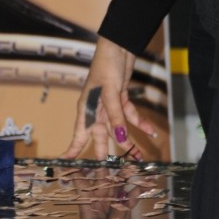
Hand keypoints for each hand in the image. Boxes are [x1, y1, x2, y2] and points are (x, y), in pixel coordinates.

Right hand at [63, 37, 160, 160]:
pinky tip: (150, 131)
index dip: (73, 151)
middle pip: (102, 137)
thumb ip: (115, 117)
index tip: (68, 166)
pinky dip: (140, 123)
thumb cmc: (106, 66)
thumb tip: (121, 139)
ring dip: (129, 142)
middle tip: (111, 172)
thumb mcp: (110, 93)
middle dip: (107, 154)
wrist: (118, 45)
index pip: (79, 135)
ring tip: (139, 157)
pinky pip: (130, 115)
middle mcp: (97, 110)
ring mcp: (110, 105)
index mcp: (87, 109)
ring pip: (119, 129)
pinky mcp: (122, 98)